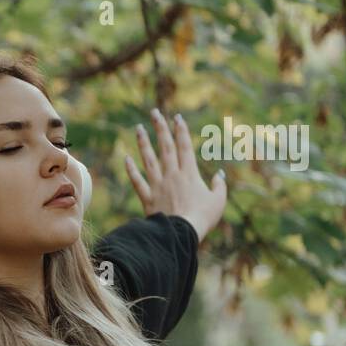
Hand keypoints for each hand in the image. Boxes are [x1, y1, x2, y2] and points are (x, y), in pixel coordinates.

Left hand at [125, 107, 225, 243]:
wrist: (181, 233)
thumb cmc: (202, 218)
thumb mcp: (218, 200)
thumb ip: (219, 185)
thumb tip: (219, 174)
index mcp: (189, 173)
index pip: (184, 147)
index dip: (181, 131)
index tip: (176, 117)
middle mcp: (172, 175)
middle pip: (165, 147)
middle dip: (160, 128)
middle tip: (154, 112)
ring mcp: (158, 185)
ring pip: (149, 159)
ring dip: (143, 143)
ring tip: (138, 128)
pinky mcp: (147, 198)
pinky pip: (137, 181)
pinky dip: (131, 170)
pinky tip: (126, 158)